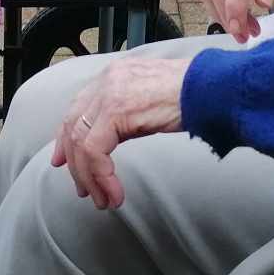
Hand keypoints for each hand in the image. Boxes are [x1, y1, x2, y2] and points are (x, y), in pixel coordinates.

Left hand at [50, 58, 187, 208]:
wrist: (211, 88)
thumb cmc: (192, 95)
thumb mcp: (149, 100)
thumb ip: (125, 114)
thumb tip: (111, 138)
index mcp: (113, 75)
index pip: (77, 108)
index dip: (65, 138)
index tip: (62, 161)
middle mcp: (106, 80)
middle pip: (73, 126)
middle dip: (75, 164)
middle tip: (84, 190)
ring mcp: (108, 93)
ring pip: (81, 143)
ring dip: (90, 178)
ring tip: (102, 199)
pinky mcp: (115, 110)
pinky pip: (95, 151)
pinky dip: (101, 177)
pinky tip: (114, 193)